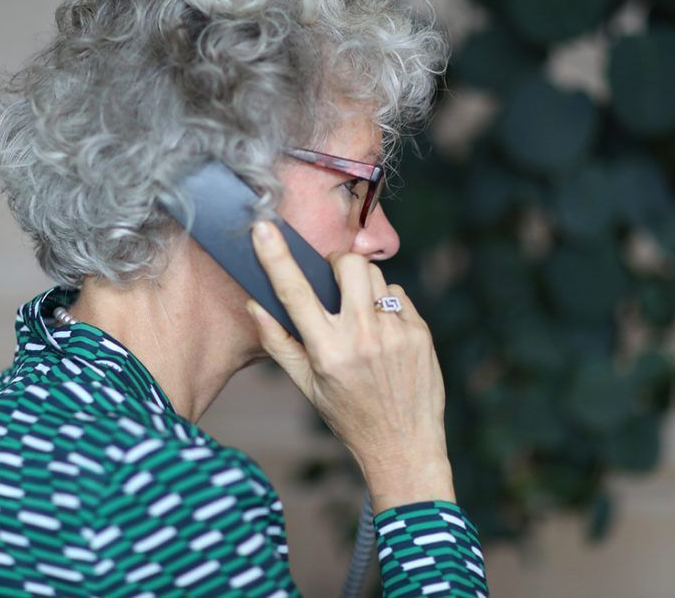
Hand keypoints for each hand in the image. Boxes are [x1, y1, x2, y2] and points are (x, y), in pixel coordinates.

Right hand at [247, 220, 454, 512]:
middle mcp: (362, 338)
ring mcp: (395, 333)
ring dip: (364, 286)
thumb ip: (279, 343)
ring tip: (362, 318)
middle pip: (349, 265)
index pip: (294, 293)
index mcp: (327, 351)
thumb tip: (254, 303)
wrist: (404, 445)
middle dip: (339, 264)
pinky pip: (398, 295)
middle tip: (335, 282)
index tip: (263, 228)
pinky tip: (385, 334)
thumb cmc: (350, 416)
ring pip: (376, 277)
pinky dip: (388, 305)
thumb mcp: (307, 386)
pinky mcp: (420, 332)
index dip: (275, 256)